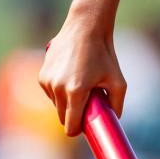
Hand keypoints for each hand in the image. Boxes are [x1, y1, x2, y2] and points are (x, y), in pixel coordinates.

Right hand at [38, 0, 124, 136]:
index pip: (70, 126)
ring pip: (56, 106)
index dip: (78, 130)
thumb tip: (113, 122)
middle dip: (75, 116)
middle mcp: (58, 88)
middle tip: (88, 105)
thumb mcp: (118, 81)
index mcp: (76, 92)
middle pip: (63, 118)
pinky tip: (71, 77)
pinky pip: (50, 94)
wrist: (86, 28)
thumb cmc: (104, 54)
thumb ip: (116, 105)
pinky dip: (60, 92)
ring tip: (82, 85)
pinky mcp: (41, 75)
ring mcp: (47, 81)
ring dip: (67, 103)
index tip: (86, 128)